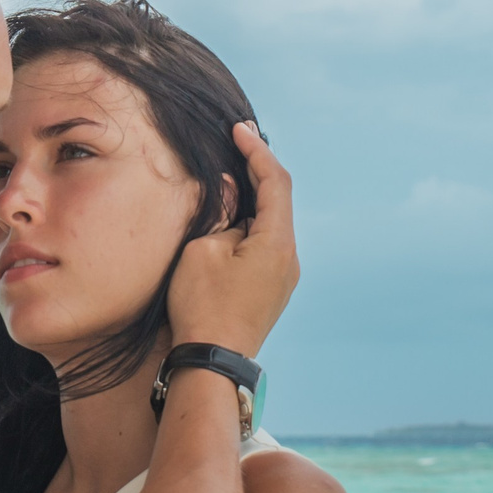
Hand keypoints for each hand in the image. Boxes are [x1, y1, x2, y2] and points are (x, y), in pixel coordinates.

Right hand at [165, 123, 296, 355]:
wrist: (212, 363)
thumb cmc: (203, 307)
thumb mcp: (203, 249)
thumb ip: (222, 214)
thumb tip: (234, 193)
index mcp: (278, 243)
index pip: (275, 182)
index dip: (257, 151)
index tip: (240, 129)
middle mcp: (290, 258)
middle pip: (279, 201)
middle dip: (258, 170)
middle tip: (239, 141)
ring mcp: (284, 277)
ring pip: (273, 224)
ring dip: (254, 198)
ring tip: (231, 176)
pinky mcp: (272, 290)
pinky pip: (267, 244)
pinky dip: (252, 222)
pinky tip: (232, 217)